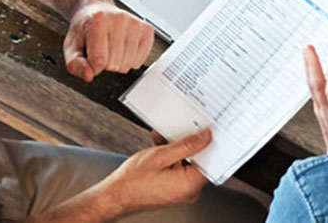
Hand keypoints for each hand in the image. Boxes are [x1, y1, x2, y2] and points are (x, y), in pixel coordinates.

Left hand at [63, 0, 155, 80]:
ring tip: (112, 49)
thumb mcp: (71, 48)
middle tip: (101, 50)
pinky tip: (124, 50)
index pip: (99, 60)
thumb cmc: (85, 30)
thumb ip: (75, 65)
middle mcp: (118, 18)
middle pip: (114, 64)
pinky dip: (132, 60)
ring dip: (119, 63)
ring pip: (128, 63)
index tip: (90, 57)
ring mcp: (135, 23)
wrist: (96, 11)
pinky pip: (141, 59)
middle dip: (105, 64)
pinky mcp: (146, 29)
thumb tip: (89, 75)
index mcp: (97, 20)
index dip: (93, 67)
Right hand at [87, 129, 213, 215]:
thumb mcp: (161, 155)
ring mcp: (181, 192)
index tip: (205, 130)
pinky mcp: (174, 190)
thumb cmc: (133, 181)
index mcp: (190, 185)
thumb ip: (187, 146)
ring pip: (186, 163)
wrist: (116, 196)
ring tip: (161, 139)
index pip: (211, 161)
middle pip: (198, 161)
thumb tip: (206, 137)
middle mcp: (189, 191)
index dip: (209, 143)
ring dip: (175, 149)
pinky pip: (178, 170)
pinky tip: (158, 148)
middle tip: (177, 131)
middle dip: (187, 144)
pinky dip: (170, 158)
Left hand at [303, 45, 327, 153]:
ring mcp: (322, 113)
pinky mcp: (320, 112)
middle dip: (312, 64)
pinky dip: (311, 75)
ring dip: (309, 67)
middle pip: (316, 86)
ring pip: (312, 87)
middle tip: (308, 46)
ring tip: (307, 50)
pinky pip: (313, 91)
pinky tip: (311, 66)